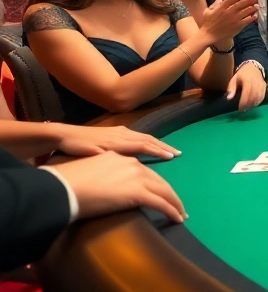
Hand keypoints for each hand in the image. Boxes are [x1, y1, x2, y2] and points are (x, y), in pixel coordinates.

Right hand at [50, 151, 186, 222]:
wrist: (62, 188)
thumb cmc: (68, 184)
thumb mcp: (91, 174)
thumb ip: (105, 178)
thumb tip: (105, 189)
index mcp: (121, 158)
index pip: (145, 172)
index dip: (156, 183)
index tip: (162, 192)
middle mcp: (133, 165)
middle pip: (160, 180)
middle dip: (170, 194)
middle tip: (179, 205)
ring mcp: (138, 178)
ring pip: (165, 191)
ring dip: (175, 204)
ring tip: (181, 214)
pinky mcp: (138, 192)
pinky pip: (162, 203)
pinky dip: (172, 211)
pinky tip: (178, 219)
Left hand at [53, 124, 180, 159]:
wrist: (64, 134)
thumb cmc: (76, 147)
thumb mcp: (89, 153)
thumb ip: (106, 156)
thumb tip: (120, 161)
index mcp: (117, 141)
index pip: (143, 146)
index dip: (158, 151)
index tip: (171, 157)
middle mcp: (122, 134)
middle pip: (148, 139)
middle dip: (164, 146)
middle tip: (178, 153)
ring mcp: (120, 131)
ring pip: (144, 136)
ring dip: (159, 143)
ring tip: (170, 149)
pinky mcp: (117, 131)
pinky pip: (138, 135)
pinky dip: (149, 140)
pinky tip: (152, 143)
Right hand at [197, 0, 258, 44]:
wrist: (209, 34)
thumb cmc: (207, 22)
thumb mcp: (208, 10)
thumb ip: (215, 3)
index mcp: (221, 7)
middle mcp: (229, 12)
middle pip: (241, 4)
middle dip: (249, 0)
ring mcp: (234, 19)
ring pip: (245, 12)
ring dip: (252, 9)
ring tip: (257, 6)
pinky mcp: (237, 26)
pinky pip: (246, 21)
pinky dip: (251, 18)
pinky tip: (255, 16)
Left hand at [227, 62, 267, 112]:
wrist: (254, 67)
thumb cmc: (242, 74)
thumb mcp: (234, 79)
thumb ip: (231, 88)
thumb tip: (229, 98)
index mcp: (247, 80)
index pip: (247, 93)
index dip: (244, 102)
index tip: (240, 109)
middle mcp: (256, 83)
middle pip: (254, 96)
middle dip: (248, 105)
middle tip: (243, 110)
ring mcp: (261, 85)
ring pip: (259, 97)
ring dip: (253, 104)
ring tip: (248, 108)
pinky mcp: (264, 86)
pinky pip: (263, 96)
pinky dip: (259, 101)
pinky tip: (254, 104)